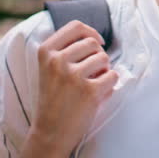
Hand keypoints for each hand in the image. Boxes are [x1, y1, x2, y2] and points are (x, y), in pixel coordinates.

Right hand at [20, 21, 118, 156]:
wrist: (50, 132)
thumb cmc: (54, 98)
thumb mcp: (48, 68)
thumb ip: (65, 49)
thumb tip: (95, 36)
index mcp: (46, 51)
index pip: (75, 26)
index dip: (91, 32)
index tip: (97, 43)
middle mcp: (57, 60)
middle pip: (92, 43)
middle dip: (97, 55)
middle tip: (92, 72)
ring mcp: (73, 76)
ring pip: (104, 58)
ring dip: (104, 70)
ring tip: (93, 83)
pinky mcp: (89, 91)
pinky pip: (113, 76)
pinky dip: (110, 84)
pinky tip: (99, 93)